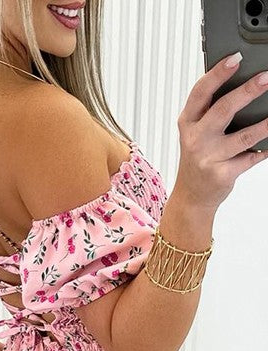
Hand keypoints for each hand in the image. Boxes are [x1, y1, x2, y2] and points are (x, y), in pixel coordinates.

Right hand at [176, 51, 267, 210]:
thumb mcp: (196, 132)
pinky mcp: (222, 174)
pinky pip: (251, 158)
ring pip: (243, 137)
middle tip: (266, 78)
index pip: (201, 92)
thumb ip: (211, 109)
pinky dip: (264, 150)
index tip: (235, 58)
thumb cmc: (199, 158)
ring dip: (264, 125)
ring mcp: (208, 158)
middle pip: (223, 110)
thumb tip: (244, 83)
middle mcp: (195, 139)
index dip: (218, 73)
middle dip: (247, 91)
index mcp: (188, 122)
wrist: (192, 195)